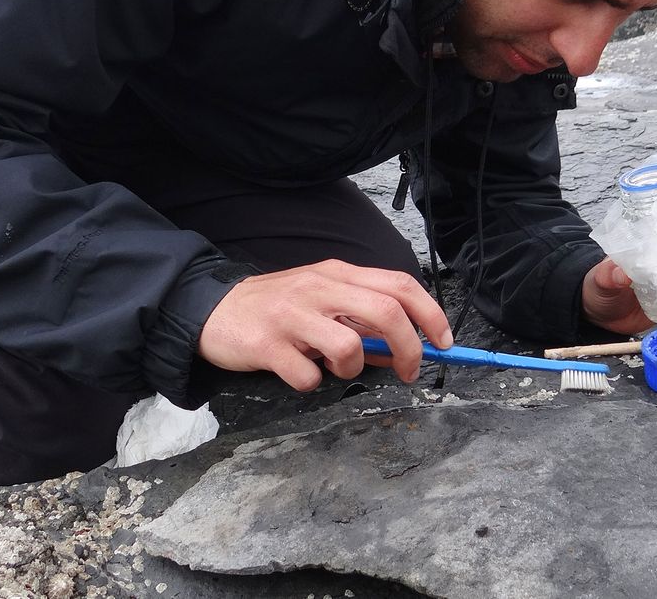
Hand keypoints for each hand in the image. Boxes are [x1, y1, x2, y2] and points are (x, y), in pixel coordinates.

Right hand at [197, 259, 452, 390]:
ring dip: (353, 368)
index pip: (399, 283)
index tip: (444, 342)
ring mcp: (292, 315)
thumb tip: (402, 351)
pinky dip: (310, 383)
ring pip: (349, 346)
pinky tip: (297, 371)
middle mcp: (318, 287)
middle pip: (385, 311)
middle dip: (410, 348)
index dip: (430, 313)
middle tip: (408, 371)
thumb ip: (361, 321)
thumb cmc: (276, 309)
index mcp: (336, 274)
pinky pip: (307, 376)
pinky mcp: (267, 345)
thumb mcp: (321, 302)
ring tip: (333, 367)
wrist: (211, 311)